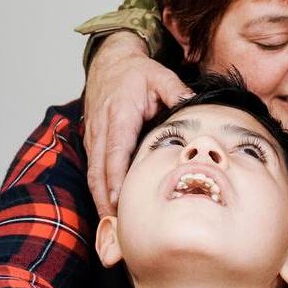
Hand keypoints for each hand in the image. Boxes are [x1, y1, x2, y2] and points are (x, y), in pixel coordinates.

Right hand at [84, 31, 190, 215]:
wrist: (110, 60)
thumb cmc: (137, 72)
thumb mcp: (160, 75)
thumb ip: (177, 92)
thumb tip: (194, 106)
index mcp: (119, 115)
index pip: (116, 152)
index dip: (116, 178)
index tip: (120, 201)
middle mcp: (102, 129)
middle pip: (99, 171)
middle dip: (106, 201)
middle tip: (116, 227)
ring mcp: (94, 136)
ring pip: (93, 174)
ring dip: (100, 201)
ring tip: (111, 227)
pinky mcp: (93, 141)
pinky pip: (93, 170)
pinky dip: (99, 191)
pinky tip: (109, 210)